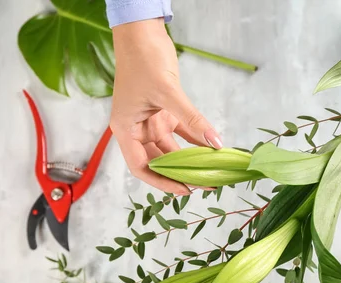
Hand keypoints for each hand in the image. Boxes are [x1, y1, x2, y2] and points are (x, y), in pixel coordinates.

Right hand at [110, 18, 221, 194]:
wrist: (143, 34)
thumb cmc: (142, 60)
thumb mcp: (168, 93)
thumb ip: (192, 121)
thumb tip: (215, 144)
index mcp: (125, 130)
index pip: (141, 166)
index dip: (162, 182)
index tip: (184, 190)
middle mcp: (136, 129)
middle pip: (158, 161)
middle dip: (180, 174)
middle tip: (205, 184)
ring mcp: (151, 122)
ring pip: (172, 149)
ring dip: (191, 159)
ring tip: (211, 171)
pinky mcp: (165, 112)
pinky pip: (182, 133)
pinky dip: (196, 141)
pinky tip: (212, 149)